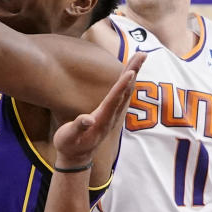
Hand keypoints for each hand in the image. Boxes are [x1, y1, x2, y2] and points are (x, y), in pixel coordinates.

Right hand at [52, 53, 144, 169]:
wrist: (77, 157)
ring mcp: (112, 115)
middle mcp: (111, 117)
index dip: (121, 87)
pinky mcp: (110, 112)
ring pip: (126, 90)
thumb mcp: (68, 138)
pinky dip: (128, 80)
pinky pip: (122, 93)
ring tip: (140, 56)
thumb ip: (77, 128)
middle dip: (133, 71)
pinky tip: (131, 70)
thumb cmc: (69, 145)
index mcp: (101, 120)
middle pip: (125, 91)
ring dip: (133, 72)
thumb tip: (87, 119)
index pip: (113, 100)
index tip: (131, 72)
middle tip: (143, 54)